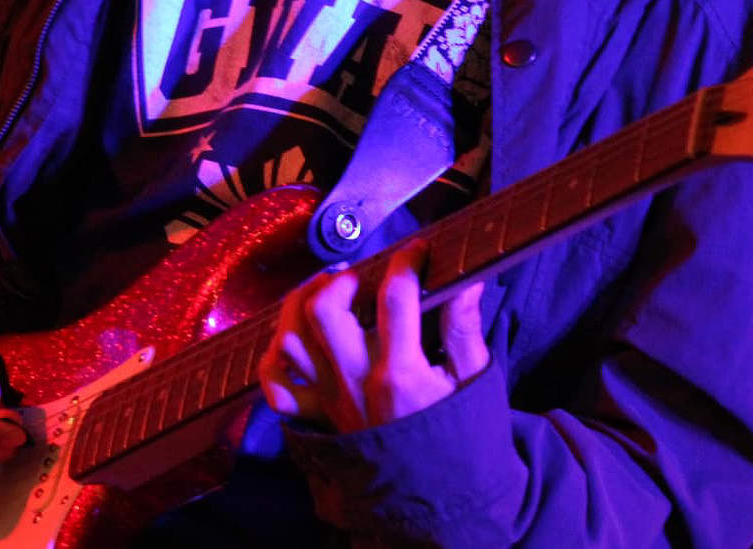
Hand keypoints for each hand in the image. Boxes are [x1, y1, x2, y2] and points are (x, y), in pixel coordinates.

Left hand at [259, 244, 490, 432]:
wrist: (441, 501)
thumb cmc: (463, 439)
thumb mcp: (474, 381)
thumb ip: (464, 329)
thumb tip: (466, 280)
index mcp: (401, 374)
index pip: (395, 298)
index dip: (407, 263)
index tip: (419, 251)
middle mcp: (356, 385)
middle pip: (324, 313)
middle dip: (339, 281)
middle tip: (360, 276)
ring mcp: (332, 403)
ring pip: (291, 341)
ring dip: (300, 307)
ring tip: (325, 292)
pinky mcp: (321, 419)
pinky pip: (278, 388)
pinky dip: (278, 360)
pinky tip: (297, 338)